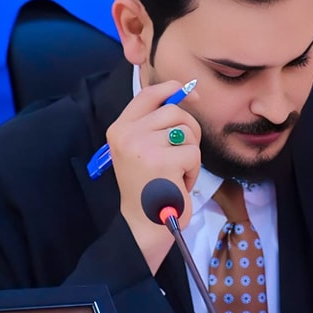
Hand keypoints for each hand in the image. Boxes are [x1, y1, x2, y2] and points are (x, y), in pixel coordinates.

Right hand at [105, 80, 201, 272]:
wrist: (143, 224)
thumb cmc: (149, 188)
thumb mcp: (142, 150)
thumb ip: (155, 124)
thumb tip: (188, 94)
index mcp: (120, 129)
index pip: (148, 93)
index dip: (174, 88)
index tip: (193, 96)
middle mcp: (127, 134)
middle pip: (174, 111)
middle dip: (189, 131)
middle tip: (183, 155)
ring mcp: (143, 146)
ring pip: (187, 132)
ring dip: (190, 154)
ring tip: (176, 173)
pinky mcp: (162, 161)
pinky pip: (193, 153)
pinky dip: (193, 171)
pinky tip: (178, 184)